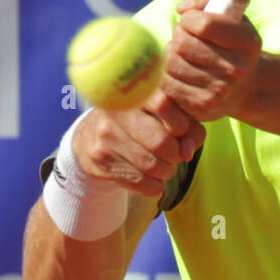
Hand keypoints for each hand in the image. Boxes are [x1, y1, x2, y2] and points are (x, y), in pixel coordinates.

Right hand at [72, 99, 205, 198]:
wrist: (91, 136)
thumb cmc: (140, 123)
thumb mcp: (165, 116)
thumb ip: (188, 129)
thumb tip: (187, 153)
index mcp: (136, 93)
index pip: (165, 105)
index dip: (182, 125)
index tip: (180, 132)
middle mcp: (116, 112)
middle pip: (161, 142)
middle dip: (176, 155)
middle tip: (175, 156)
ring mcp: (105, 137)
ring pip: (151, 166)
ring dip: (166, 172)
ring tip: (165, 167)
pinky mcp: (100, 161)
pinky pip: (139, 183)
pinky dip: (154, 186)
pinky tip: (153, 180)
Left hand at [160, 0, 261, 121]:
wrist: (246, 87)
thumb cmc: (230, 41)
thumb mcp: (228, 10)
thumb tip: (183, 9)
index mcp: (246, 42)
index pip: (203, 24)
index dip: (189, 18)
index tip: (193, 21)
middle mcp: (237, 69)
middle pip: (182, 44)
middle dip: (179, 36)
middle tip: (187, 39)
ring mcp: (220, 91)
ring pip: (171, 63)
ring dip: (171, 55)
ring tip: (184, 55)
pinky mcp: (202, 108)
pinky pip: (167, 84)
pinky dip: (169, 75)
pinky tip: (181, 72)